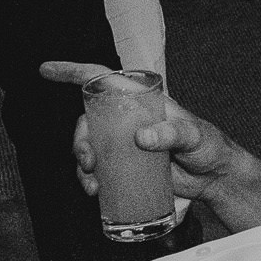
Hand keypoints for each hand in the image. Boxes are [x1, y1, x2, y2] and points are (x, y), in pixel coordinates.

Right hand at [39, 60, 259, 201]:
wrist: (215, 177)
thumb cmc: (209, 146)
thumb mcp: (194, 135)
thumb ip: (172, 133)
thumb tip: (142, 137)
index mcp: (140, 100)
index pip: (102, 79)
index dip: (72, 72)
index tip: (46, 69)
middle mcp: (127, 119)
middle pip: (88, 120)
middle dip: (79, 140)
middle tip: (88, 162)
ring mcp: (125, 144)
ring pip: (89, 147)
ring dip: (82, 165)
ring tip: (93, 183)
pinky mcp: (126, 166)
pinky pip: (98, 170)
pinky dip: (90, 179)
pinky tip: (96, 191)